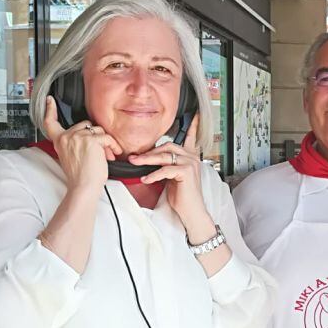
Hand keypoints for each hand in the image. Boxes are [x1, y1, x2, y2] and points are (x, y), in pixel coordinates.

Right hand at [41, 96, 121, 191]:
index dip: (50, 110)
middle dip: (96, 136)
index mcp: (60, 141)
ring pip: (98, 130)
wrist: (84, 186)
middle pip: (85, 125)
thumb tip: (92, 136)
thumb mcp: (72, 156)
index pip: (51, 123)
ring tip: (108, 155)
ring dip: (106, 142)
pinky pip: (107, 138)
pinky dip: (113, 146)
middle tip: (102, 151)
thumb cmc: (81, 176)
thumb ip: (75, 143)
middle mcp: (66, 137)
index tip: (50, 100)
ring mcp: (77, 137)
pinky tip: (113, 154)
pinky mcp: (90, 140)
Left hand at [128, 114, 213, 235]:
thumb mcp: (172, 178)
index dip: (192, 126)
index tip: (194, 115)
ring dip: (147, 160)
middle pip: (167, 146)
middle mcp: (191, 158)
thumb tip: (148, 160)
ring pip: (164, 156)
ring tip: (135, 164)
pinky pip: (166, 169)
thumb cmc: (182, 196)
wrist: (192, 212)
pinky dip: (153, 174)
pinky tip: (146, 179)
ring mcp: (190, 164)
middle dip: (149, 151)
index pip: (190, 138)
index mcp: (190, 157)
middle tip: (134, 157)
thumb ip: (165, 166)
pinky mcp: (187, 172)